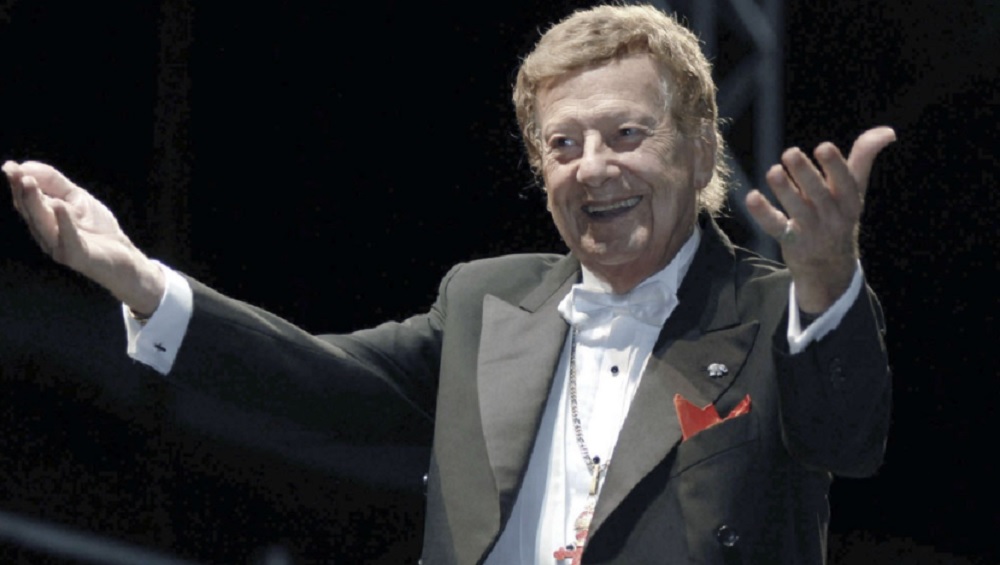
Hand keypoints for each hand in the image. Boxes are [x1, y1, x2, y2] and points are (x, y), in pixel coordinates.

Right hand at [4, 160, 164, 315]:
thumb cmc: (96, 228)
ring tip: (29, 183)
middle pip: (30, 212)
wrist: (124, 257)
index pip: (26, 201)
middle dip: (22, 191)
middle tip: (15, 172)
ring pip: (43, 224)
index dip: (17, 184)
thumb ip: (54, 182)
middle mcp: (46, 234)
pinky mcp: (77, 256)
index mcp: (43, 220)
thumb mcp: (76, 198)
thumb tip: (26, 165)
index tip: (9, 166)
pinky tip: (59, 205)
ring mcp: (60, 246)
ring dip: (35, 203)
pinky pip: (69, 239)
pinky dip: (64, 222)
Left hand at [745, 127, 895, 313]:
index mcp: (849, 201)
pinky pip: (776, 227)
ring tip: (774, 172)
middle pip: (819, 194)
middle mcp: (832, 216)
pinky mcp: (791, 241)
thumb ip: (864, 157)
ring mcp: (811, 230)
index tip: (823, 147)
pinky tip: (752, 197)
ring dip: (785, 190)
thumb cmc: (841, 216)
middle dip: (805, 174)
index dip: (835, 166)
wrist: (830, 267)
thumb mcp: (855, 190)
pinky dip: (763, 213)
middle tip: (790, 153)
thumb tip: (888, 131)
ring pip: (798, 210)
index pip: (846, 182)